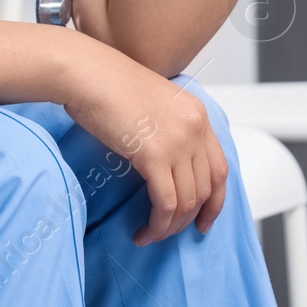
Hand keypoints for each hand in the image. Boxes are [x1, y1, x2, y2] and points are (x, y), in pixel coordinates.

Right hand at [61, 46, 227, 244]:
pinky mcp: (155, 155)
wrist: (86, 72)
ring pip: (187, 201)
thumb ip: (166, 127)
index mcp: (196, 113)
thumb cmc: (106, 83)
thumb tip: (163, 164)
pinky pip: (166, 203)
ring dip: (169, 226)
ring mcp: (178, 141)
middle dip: (189, 218)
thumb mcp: (151, 102)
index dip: (215, 200)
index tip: (204, 219)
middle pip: (205, 188)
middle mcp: (194, 127)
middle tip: (170, 232)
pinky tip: (143, 230)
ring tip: (151, 233)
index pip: (219, 167)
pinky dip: (157, 224)